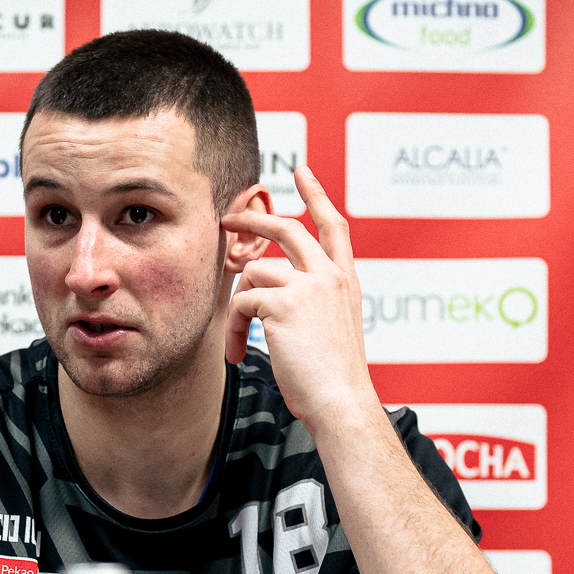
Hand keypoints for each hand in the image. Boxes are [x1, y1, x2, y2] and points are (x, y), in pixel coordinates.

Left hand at [222, 166, 378, 436]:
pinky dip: (232, 329)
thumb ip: (313, 305)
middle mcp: (330, 276)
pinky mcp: (283, 303)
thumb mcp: (332, 331)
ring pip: (254, 274)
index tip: (302, 170)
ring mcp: (308, 285)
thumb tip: (271, 295)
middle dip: (254, 219)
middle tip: (228, 220)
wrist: (341, 402)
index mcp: (346, 282)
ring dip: (236, 309)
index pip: (334, 226)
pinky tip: (236, 352)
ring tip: (237, 342)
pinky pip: (240, 303)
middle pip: (288, 229)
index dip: (316, 195)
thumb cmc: (333, 380)